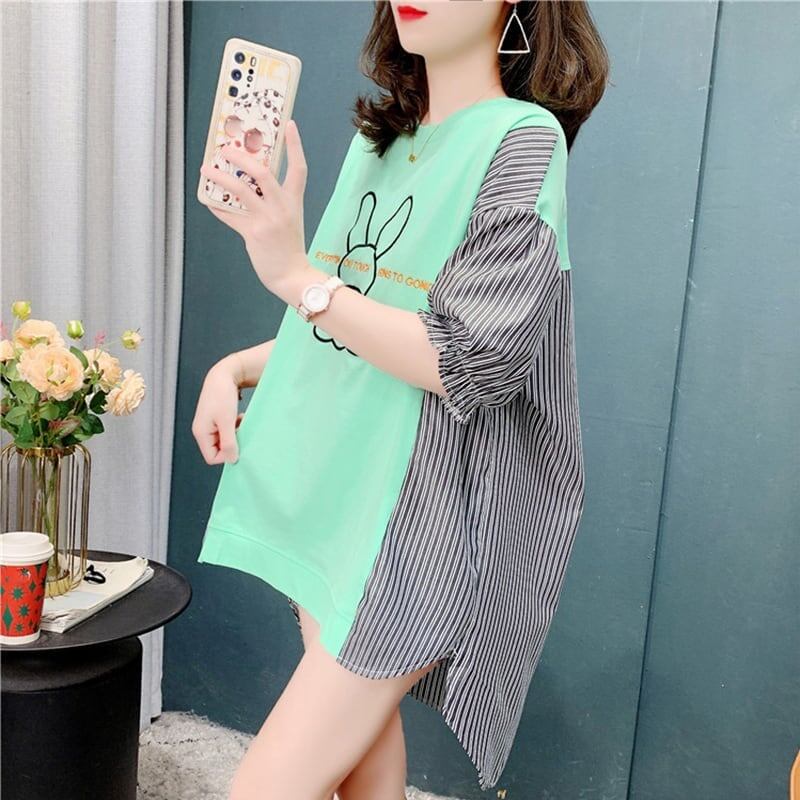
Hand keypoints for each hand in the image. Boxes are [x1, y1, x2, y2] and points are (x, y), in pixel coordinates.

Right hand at [191, 358, 243, 464]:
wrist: (224, 374)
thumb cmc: (223, 395)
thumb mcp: (227, 421)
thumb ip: (228, 442)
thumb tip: (232, 460)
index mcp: (201, 433)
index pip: (212, 458)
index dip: (227, 454)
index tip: (239, 442)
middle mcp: (202, 430)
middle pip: (218, 450)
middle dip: (232, 443)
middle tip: (240, 430)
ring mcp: (209, 425)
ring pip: (224, 440)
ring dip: (235, 434)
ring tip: (240, 421)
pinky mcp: (216, 419)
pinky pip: (227, 431)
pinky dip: (235, 427)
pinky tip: (239, 417)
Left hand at [199, 119, 312, 294]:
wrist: (293, 276)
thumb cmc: (289, 248)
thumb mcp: (289, 220)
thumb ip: (274, 202)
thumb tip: (248, 187)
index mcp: (294, 202)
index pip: (299, 168)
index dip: (295, 145)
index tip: (289, 124)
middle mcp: (282, 207)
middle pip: (262, 172)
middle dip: (241, 157)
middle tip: (226, 149)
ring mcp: (268, 220)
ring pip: (241, 190)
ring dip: (221, 177)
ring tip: (206, 170)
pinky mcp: (254, 234)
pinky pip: (230, 216)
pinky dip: (218, 208)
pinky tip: (209, 201)